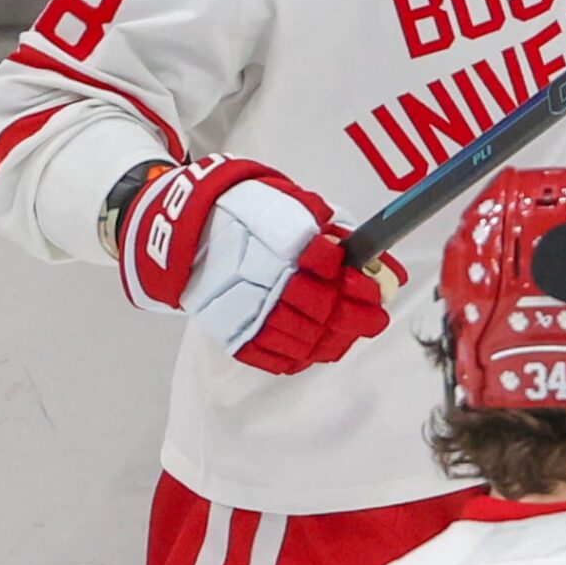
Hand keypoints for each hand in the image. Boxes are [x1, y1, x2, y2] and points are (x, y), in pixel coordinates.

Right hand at [118, 154, 401, 374]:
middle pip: (325, 311)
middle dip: (358, 317)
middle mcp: (267, 280)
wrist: (189, 231)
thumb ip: (328, 227)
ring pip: (305, 341)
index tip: (376, 289)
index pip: (333, 269)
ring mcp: (249, 310)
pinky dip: (298, 358)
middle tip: (374, 318)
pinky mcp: (233, 332)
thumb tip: (366, 249)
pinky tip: (313, 349)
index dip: (362, 285)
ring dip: (334, 340)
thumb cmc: (247, 215)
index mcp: (283, 244)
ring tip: (347, 335)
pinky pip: (272, 357)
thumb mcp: (291, 206)